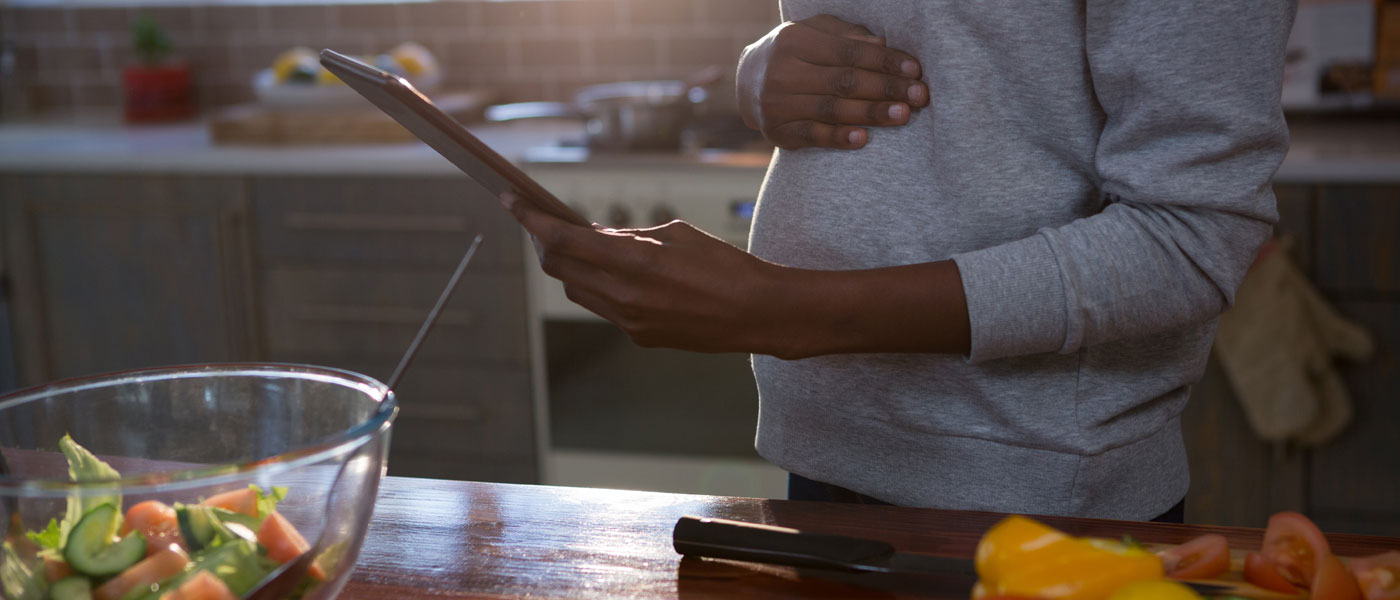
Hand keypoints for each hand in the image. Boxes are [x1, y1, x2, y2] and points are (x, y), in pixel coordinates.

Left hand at [502, 192, 786, 353]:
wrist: (758, 314)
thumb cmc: (726, 266)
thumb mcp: (675, 235)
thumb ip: (629, 237)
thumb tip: (595, 237)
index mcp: (633, 263)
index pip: (561, 240)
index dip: (530, 219)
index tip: (511, 200)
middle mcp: (623, 297)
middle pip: (559, 267)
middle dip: (543, 241)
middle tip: (539, 220)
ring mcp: (629, 322)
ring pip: (577, 289)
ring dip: (568, 265)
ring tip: (574, 242)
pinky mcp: (639, 337)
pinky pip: (602, 307)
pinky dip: (596, 284)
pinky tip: (607, 270)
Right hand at [737, 14, 928, 149]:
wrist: (748, 81)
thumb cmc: (796, 53)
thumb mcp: (816, 33)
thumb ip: (846, 36)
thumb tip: (880, 44)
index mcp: (793, 40)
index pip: (847, 52)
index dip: (883, 61)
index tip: (914, 70)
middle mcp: (781, 72)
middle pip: (843, 81)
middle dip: (886, 88)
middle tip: (919, 95)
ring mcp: (777, 104)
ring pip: (832, 109)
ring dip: (871, 113)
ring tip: (903, 115)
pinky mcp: (777, 132)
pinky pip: (812, 136)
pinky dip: (838, 138)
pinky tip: (863, 138)